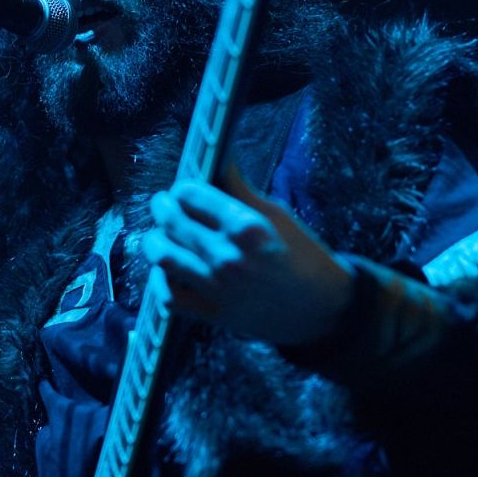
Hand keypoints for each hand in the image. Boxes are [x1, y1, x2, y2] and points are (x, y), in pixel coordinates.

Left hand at [142, 163, 353, 347]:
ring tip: (159, 235)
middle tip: (163, 204)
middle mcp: (227, 257)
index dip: (183, 188)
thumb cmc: (305, 257)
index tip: (183, 189)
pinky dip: (162, 281)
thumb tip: (218, 162)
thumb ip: (240, 190)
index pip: (191, 195)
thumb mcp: (279, 216)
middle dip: (162, 207)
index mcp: (246, 227)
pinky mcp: (213, 314)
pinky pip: (170, 296)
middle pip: (171, 222)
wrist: (323, 310)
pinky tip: (168, 270)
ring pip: (161, 256)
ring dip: (155, 241)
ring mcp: (217, 288)